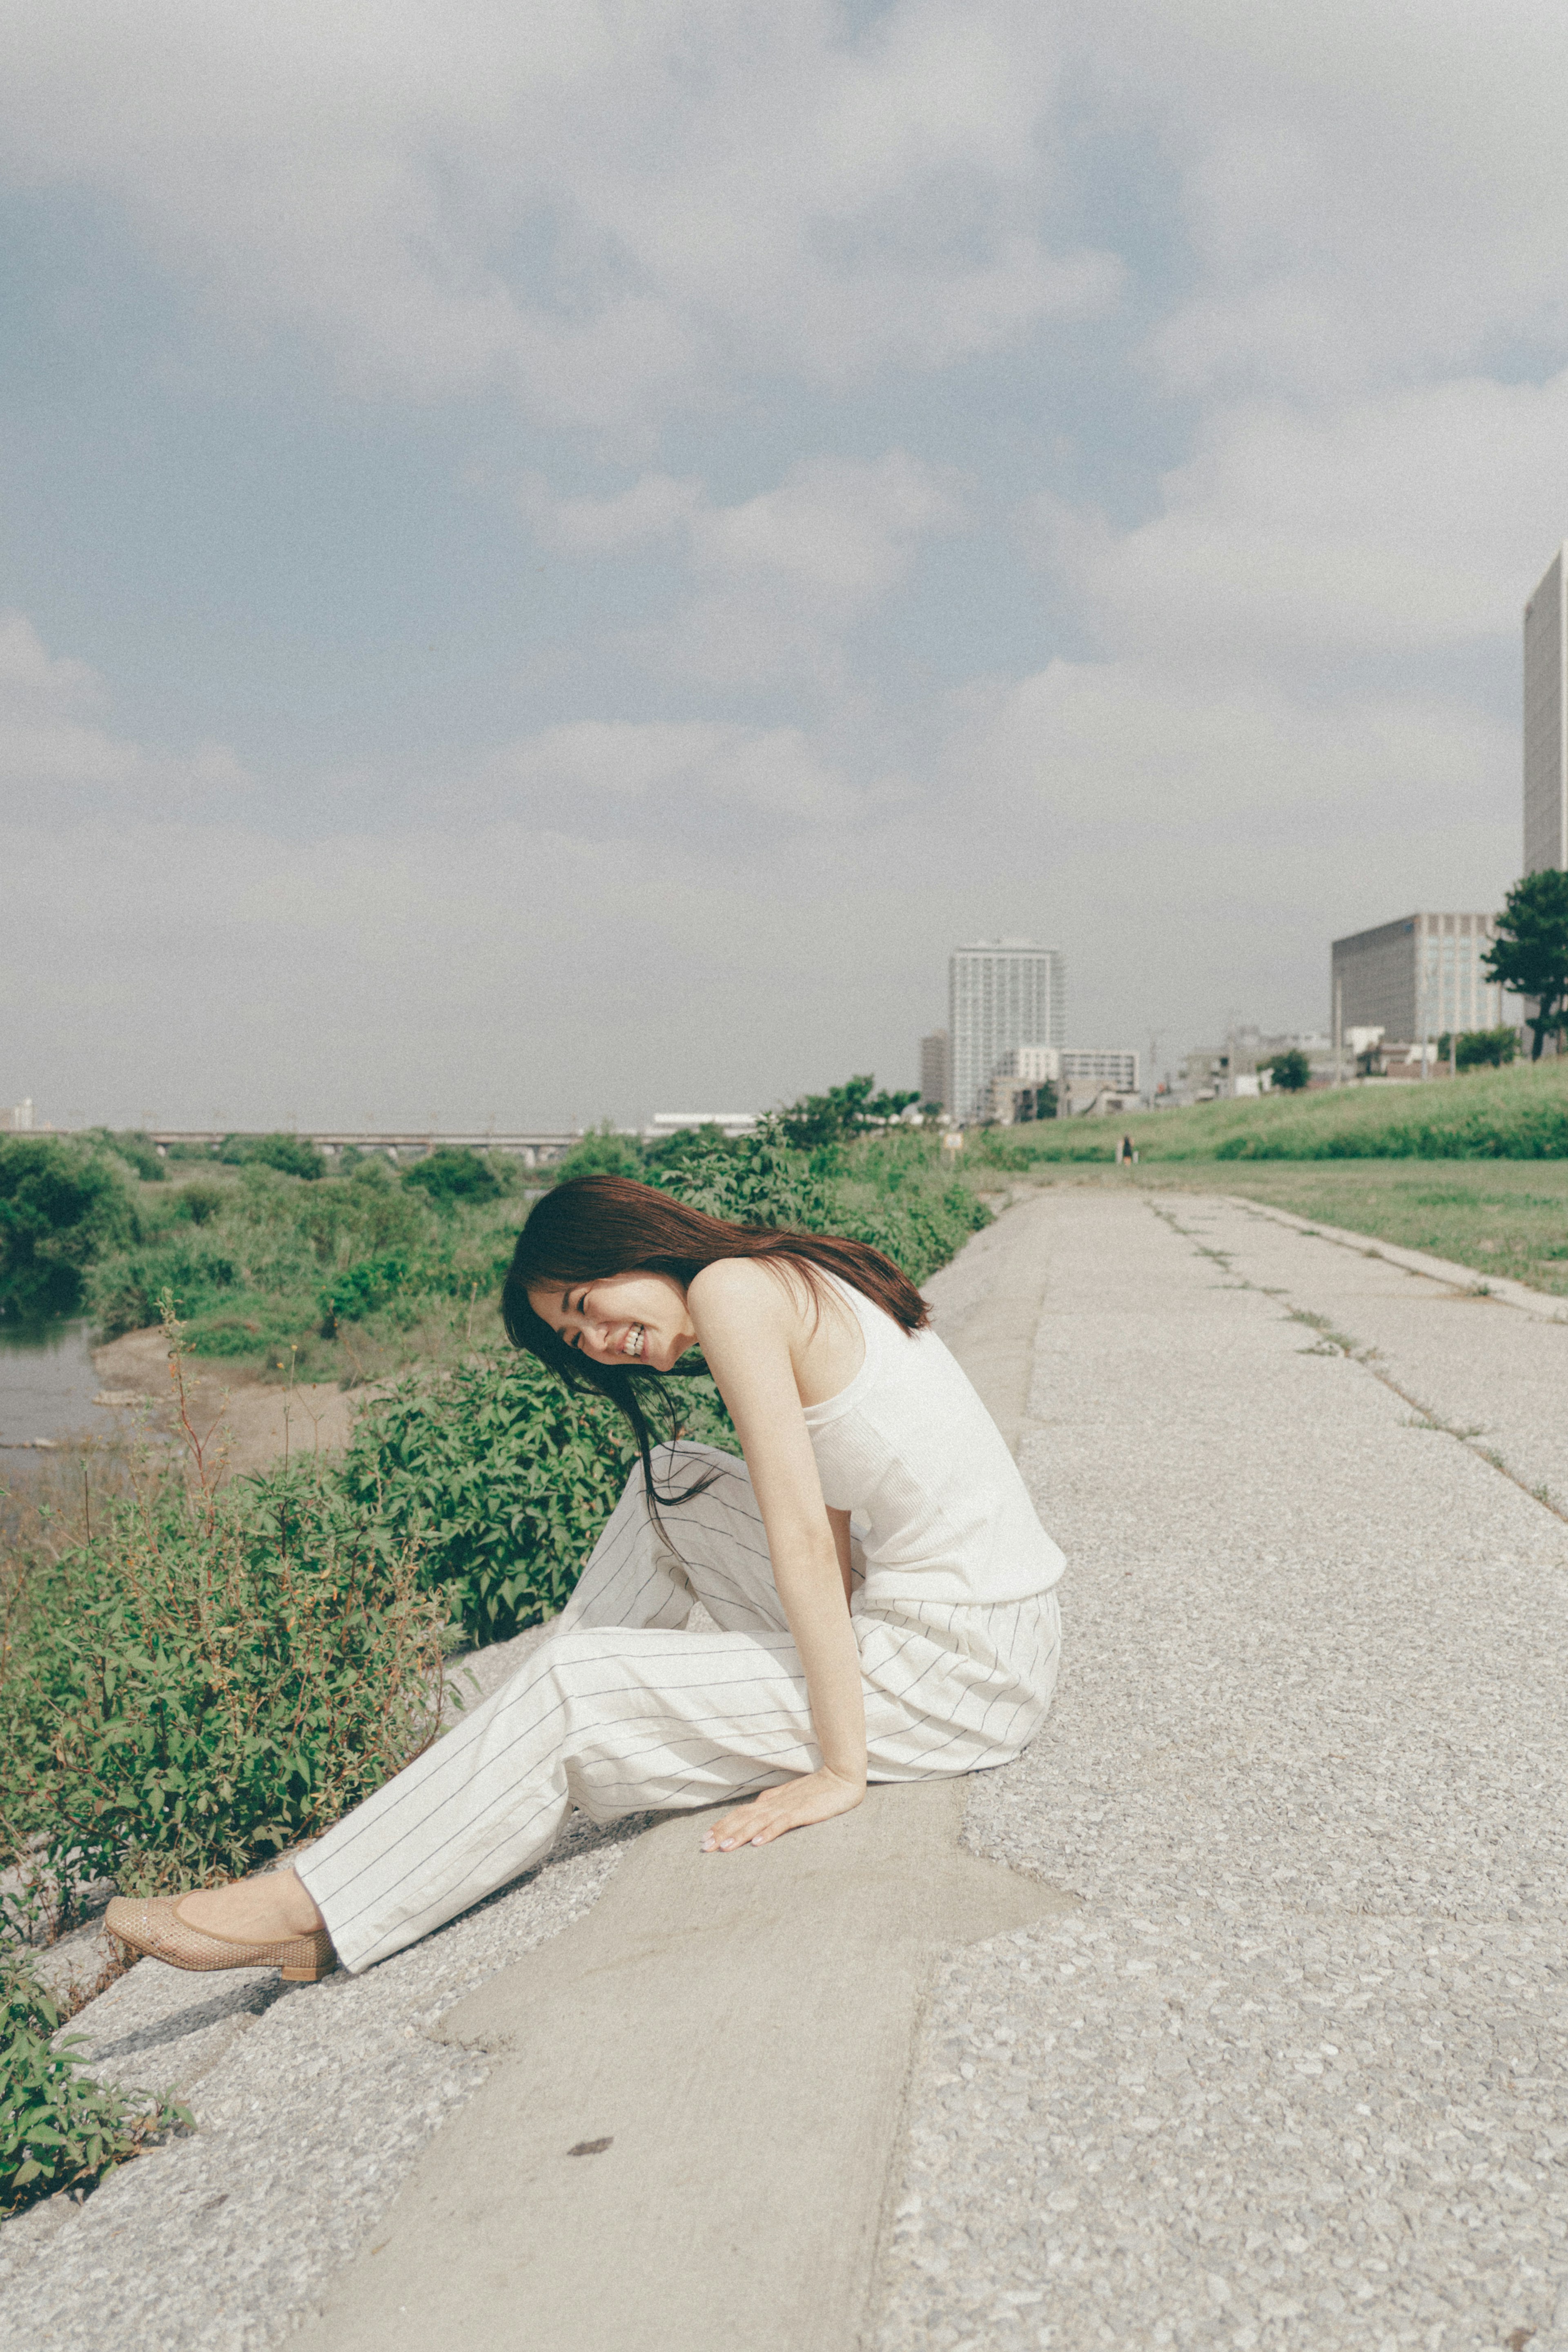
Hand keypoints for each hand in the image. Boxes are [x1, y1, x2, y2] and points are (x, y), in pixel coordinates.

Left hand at [701, 1766, 865, 1852]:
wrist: (841, 1776)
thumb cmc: (816, 1789)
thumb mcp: (789, 1798)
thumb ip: (772, 1804)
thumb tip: (754, 1812)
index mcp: (770, 1801)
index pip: (741, 1813)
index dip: (722, 1825)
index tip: (704, 1837)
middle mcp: (774, 1803)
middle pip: (743, 1818)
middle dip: (722, 1832)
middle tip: (704, 1847)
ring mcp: (788, 1807)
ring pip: (758, 1822)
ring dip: (740, 1835)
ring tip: (724, 1848)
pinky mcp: (803, 1812)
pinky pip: (783, 1824)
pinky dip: (769, 1833)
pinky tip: (757, 1843)